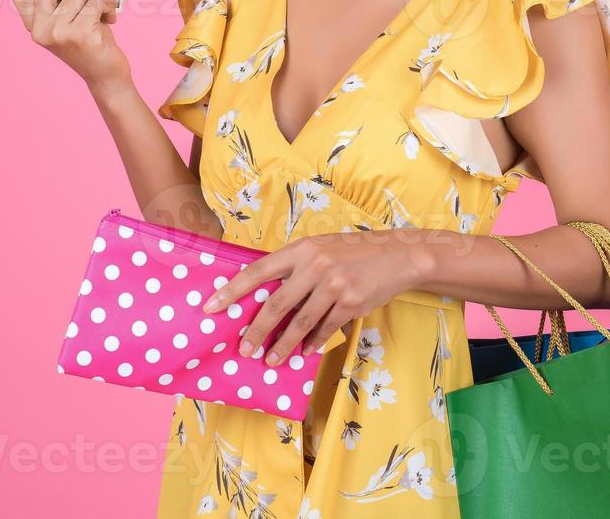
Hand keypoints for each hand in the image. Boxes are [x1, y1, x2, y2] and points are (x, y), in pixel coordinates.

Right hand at [5, 0, 127, 87]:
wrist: (105, 76)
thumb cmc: (89, 42)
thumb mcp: (66, 19)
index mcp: (32, 21)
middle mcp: (39, 27)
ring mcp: (57, 32)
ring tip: (105, 8)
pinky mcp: (79, 34)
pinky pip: (96, 1)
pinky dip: (109, 5)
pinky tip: (111, 19)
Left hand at [201, 231, 424, 366]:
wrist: (398, 256)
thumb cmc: (352, 252)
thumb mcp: (320, 248)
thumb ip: (294, 267)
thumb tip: (264, 293)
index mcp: (301, 250)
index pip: (257, 271)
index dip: (232, 291)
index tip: (211, 307)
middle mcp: (314, 266)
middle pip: (276, 305)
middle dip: (256, 331)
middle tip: (244, 349)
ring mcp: (333, 286)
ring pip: (300, 323)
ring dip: (283, 345)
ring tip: (271, 361)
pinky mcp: (351, 303)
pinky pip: (325, 329)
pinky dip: (313, 343)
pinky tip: (304, 352)